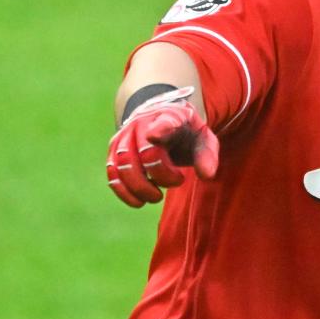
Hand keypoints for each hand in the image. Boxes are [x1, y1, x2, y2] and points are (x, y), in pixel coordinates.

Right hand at [105, 87, 218, 206]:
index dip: (159, 129)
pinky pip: (112, 173)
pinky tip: (139, 202)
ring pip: (123, 165)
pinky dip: (124, 192)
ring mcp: (125, 136)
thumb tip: (206, 175)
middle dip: (162, 175)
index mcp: (170, 116)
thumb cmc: (185, 133)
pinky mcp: (114, 151)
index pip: (164, 122)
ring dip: (141, 188)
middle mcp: (142, 123)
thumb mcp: (203, 139)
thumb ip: (207, 155)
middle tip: (178, 181)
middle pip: (145, 153)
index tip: (154, 136)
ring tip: (157, 196)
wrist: (159, 120)